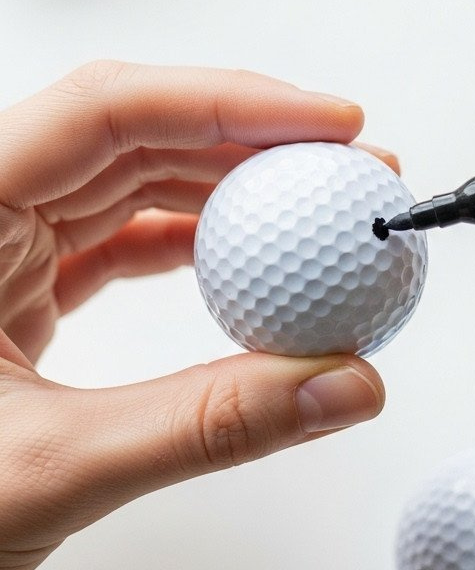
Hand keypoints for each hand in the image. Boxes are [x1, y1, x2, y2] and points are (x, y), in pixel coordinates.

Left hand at [0, 61, 386, 569]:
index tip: (326, 122)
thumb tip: (338, 384)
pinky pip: (114, 244)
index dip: (226, 101)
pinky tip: (250, 266)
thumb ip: (206, 426)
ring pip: (126, 184)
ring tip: (314, 211)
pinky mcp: (14, 293)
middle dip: (248, 140)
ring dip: (226, 193)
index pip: (103, 114)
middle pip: (128, 135)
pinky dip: (189, 250)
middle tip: (346, 165)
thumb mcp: (51, 468)